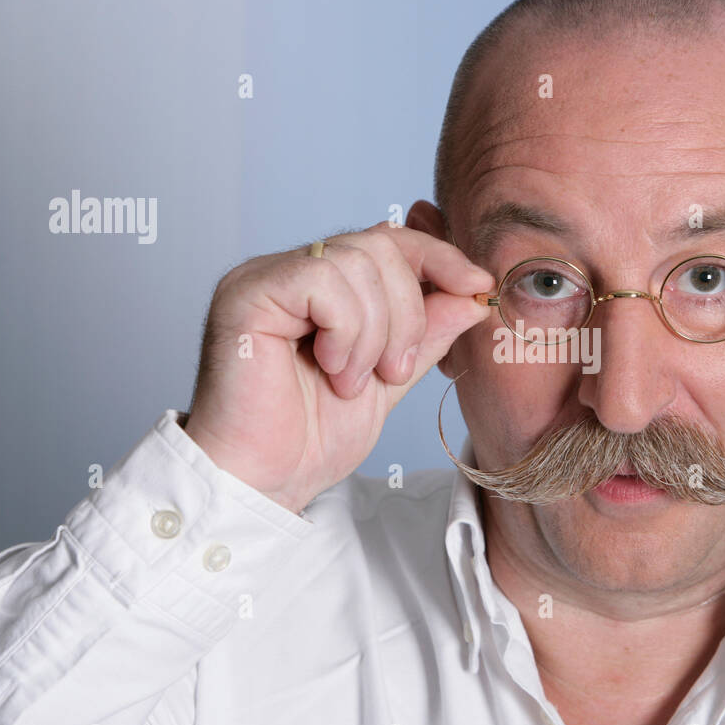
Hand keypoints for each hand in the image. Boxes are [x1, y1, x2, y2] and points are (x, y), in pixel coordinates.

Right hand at [183, 222, 494, 513]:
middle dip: (408, 313)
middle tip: (393, 371)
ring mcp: (265, 278)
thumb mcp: (389, 379)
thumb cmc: (310, 439)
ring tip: (352, 380)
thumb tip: (473, 294)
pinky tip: (331, 368)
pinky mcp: (246, 294)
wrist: (265, 483)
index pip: (390, 241)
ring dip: (375, 332)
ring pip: (357, 261)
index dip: (440, 258)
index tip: (478, 288)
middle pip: (381, 245)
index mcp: (321, 286)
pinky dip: (346, 330)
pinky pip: (322, 280)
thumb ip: (426, 334)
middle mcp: (290, 271)